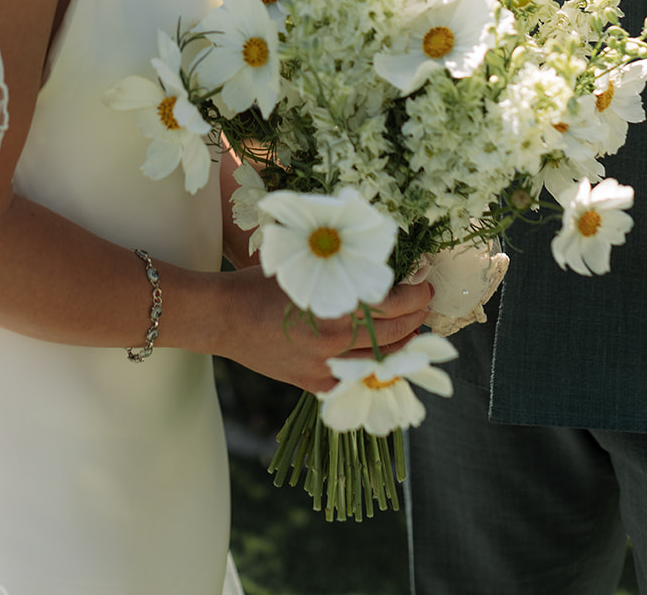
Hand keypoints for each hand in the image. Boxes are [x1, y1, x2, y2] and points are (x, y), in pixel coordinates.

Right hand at [217, 268, 432, 394]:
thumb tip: (376, 264)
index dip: (414, 295)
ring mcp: (323, 369)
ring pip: (379, 363)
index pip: (391, 305)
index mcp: (331, 308)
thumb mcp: (303, 267)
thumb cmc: (259, 283)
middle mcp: (332, 343)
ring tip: (413, 331)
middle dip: (415, 320)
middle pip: (392, 336)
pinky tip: (382, 355)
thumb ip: (339, 272)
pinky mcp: (312, 384)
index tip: (424, 285)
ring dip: (402, 347)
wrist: (221, 318)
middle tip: (425, 306)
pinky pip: (354, 380)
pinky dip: (373, 367)